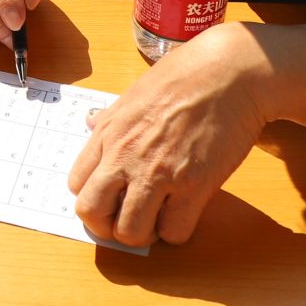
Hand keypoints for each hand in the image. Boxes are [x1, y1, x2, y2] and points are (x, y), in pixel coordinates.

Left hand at [70, 22, 270, 246]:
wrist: (229, 72)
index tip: (111, 197)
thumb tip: (90, 123)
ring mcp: (158, 173)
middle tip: (128, 218)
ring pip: (130, 232)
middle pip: (92, 213)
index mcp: (109, 133)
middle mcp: (126, 155)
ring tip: (157, 218)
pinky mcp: (194, 186)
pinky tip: (184, 211)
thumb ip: (110, 118)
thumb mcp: (133, 93)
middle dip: (107, 225)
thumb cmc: (184, 76)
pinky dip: (176, 231)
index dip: (93, 197)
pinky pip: (173, 233)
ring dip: (143, 233)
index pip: (76, 184)